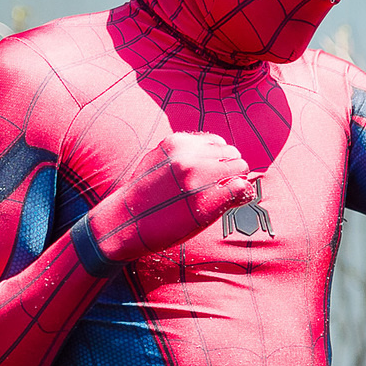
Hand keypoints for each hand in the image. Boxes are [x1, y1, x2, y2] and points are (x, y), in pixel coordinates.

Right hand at [90, 131, 256, 260]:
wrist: (125, 222)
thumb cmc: (143, 196)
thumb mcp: (158, 161)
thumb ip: (182, 153)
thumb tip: (213, 150)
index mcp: (177, 143)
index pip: (218, 143)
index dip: (220, 158)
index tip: (215, 172)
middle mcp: (189, 157)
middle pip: (233, 153)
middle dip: (230, 168)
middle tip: (222, 186)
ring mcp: (199, 178)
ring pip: (240, 168)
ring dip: (237, 181)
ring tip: (226, 195)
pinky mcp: (207, 200)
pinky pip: (240, 188)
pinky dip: (240, 195)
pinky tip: (230, 203)